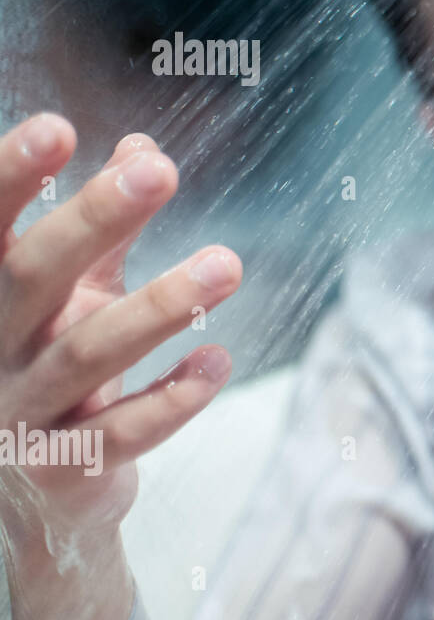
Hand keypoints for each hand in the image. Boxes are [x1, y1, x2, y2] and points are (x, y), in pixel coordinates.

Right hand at [0, 113, 240, 619]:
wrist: (27, 492)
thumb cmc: (46, 361)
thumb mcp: (69, 292)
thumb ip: (105, 230)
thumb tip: (144, 150)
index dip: (11, 176)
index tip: (59, 127)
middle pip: (33, 277)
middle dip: (93, 220)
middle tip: (161, 171)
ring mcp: (20, 413)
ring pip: (89, 354)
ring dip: (161, 305)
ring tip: (226, 264)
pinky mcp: (66, 468)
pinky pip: (124, 433)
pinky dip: (173, 398)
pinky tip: (216, 361)